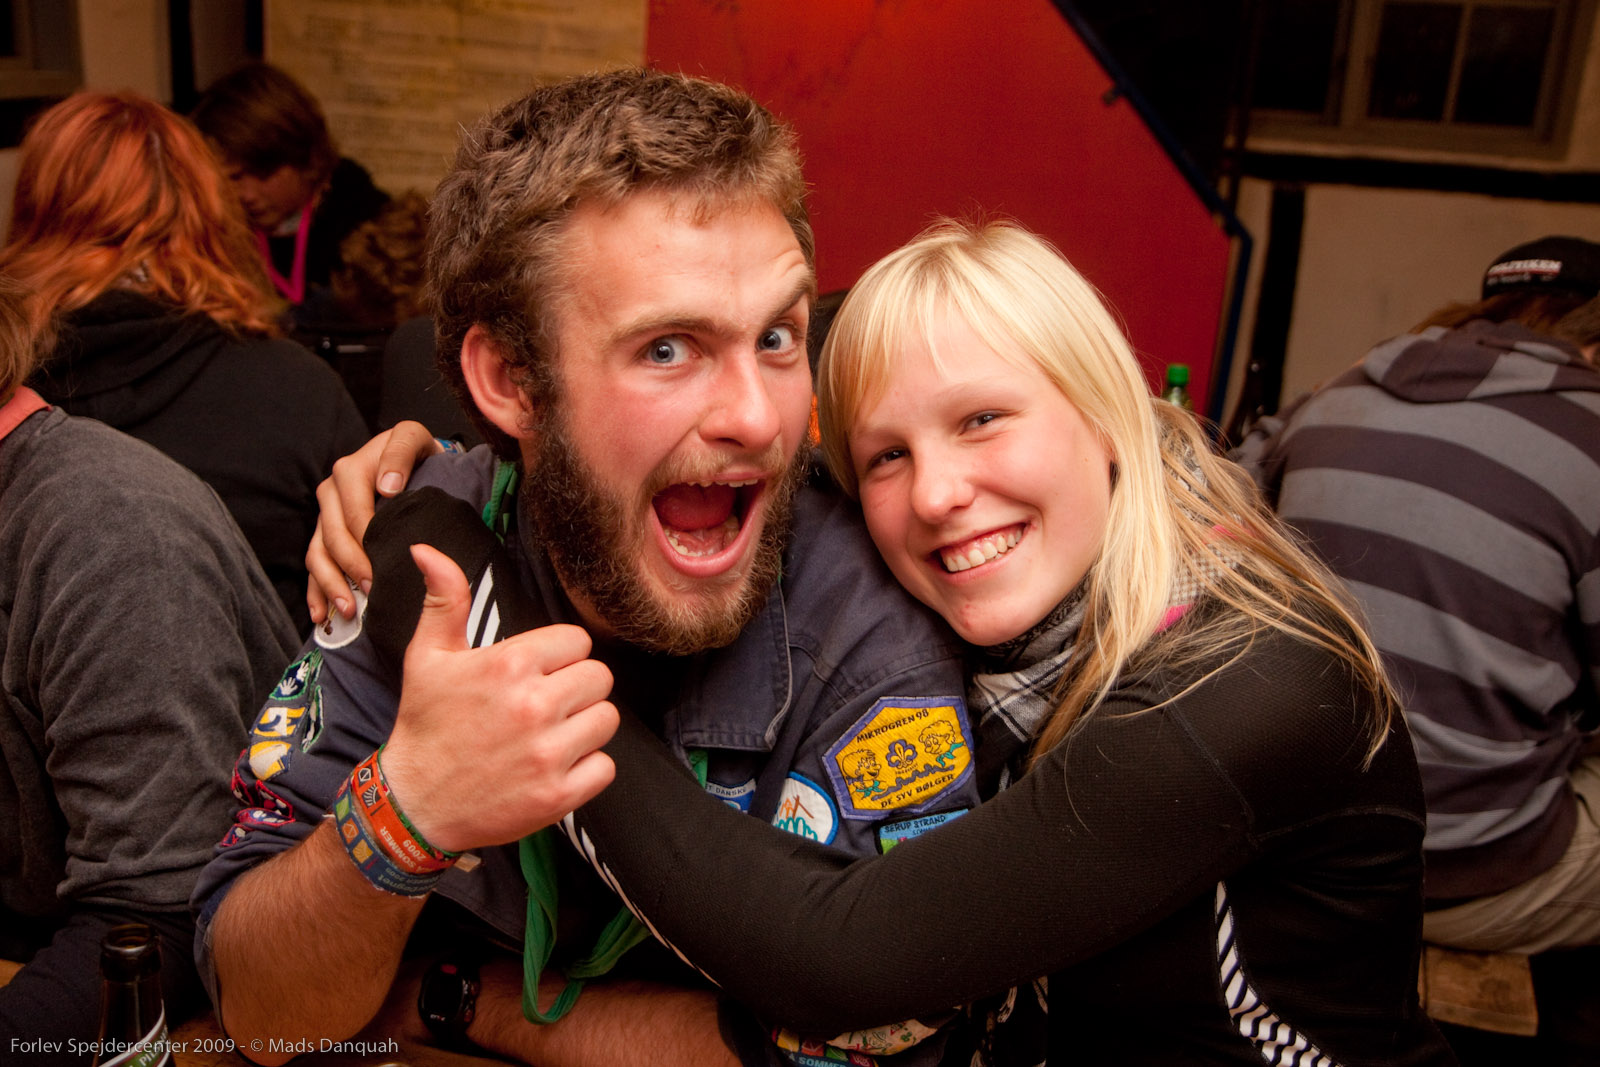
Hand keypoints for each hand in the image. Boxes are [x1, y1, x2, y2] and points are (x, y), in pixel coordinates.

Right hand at [307, 421, 443, 623]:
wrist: (411, 459)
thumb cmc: (418, 456)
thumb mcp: (413, 441)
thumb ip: (401, 454)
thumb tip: (386, 487)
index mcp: (353, 469)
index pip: (355, 511)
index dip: (367, 540)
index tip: (383, 565)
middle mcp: (333, 489)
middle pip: (334, 535)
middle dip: (353, 567)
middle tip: (374, 591)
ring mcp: (325, 512)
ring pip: (319, 552)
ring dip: (331, 584)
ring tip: (350, 609)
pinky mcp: (322, 530)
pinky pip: (313, 563)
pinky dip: (316, 590)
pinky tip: (323, 614)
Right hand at [379, 544, 618, 852]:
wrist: (414, 804)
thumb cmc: (425, 726)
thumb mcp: (427, 657)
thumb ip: (443, 600)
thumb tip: (427, 550)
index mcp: (509, 664)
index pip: (578, 641)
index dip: (559, 657)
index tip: (536, 673)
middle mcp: (534, 705)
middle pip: (600, 677)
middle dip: (576, 689)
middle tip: (543, 706)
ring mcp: (548, 753)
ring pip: (606, 719)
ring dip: (584, 727)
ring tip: (548, 735)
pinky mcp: (558, 795)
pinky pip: (605, 767)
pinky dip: (586, 770)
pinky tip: (553, 767)